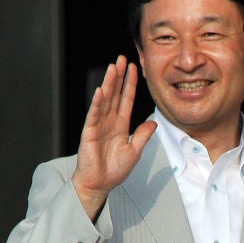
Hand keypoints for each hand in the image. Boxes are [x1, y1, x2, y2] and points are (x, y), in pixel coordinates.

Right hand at [71, 56, 156, 219]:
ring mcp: (98, 125)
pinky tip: (101, 91)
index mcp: (120, 125)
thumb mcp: (135, 152)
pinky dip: (97, 103)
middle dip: (119, 77)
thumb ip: (143, 136)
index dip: (130, 85)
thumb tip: (153, 123)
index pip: (126, 100)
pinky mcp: (89, 132)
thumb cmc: (114, 170)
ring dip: (109, 83)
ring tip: (113, 68)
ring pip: (105, 100)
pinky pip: (94, 115)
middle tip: (122, 59)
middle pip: (115, 94)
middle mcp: (109, 121)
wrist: (100, 183)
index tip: (134, 69)